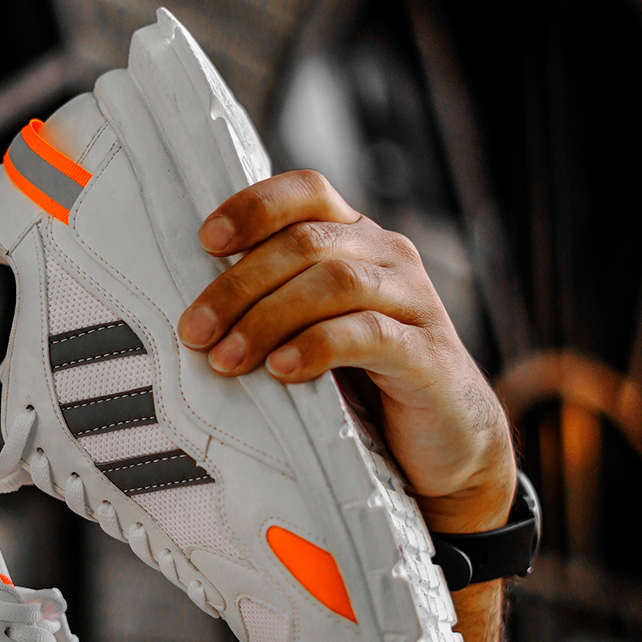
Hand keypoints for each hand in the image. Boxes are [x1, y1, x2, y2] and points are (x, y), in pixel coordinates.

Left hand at [177, 171, 515, 533]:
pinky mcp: (428, 354)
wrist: (446, 449)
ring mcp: (414, 303)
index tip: (205, 241)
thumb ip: (276, 314)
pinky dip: (317, 348)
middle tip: (195, 331)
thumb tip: (195, 320)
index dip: (255, 206)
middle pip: (306, 243)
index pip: (307, 193)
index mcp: (357, 244)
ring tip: (227, 359)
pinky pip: (368, 335)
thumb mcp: (315, 339)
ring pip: (333, 282)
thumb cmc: (368, 391)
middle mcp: (389, 259)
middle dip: (239, 286)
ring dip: (268, 318)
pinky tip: (282, 370)